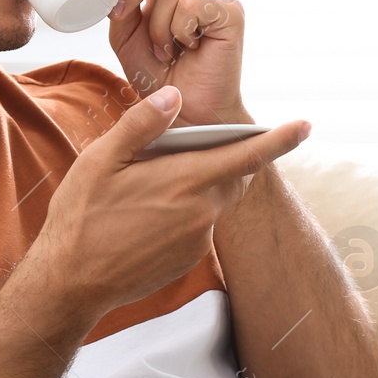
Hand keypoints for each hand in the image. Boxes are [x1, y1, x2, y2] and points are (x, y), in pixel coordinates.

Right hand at [31, 84, 308, 313]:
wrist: (72, 282)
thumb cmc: (81, 217)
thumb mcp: (102, 160)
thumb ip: (142, 125)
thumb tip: (174, 95)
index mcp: (185, 182)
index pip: (246, 155)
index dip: (280, 139)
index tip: (305, 125)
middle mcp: (201, 213)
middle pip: (234, 175)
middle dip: (227, 156)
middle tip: (192, 146)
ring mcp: (197, 240)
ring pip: (215, 200)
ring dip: (201, 184)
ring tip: (156, 181)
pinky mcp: (188, 258)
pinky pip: (200, 224)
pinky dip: (187, 210)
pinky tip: (149, 212)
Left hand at [104, 0, 249, 127]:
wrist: (186, 112)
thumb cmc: (159, 74)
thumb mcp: (125, 34)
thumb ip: (120, 2)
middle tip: (120, 15)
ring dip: (157, 24)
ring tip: (166, 49)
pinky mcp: (233, 12)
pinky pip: (191, 5)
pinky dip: (178, 31)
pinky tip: (186, 48)